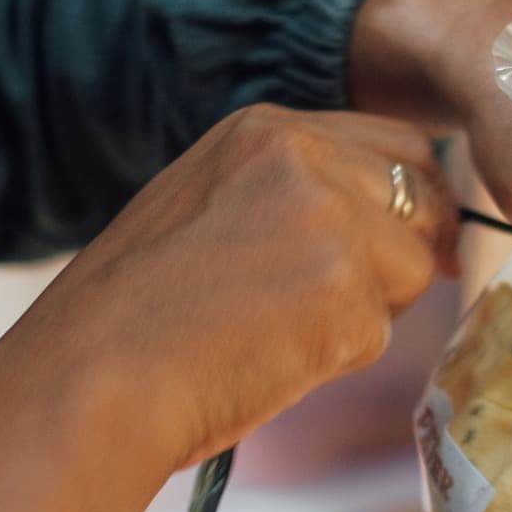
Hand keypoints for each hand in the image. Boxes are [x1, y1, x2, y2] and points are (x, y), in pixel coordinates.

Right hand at [0, 104, 455, 511]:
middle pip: (424, 198)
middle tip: (351, 304)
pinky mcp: (344, 293)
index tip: (399, 244)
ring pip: (413, 270)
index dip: (407, 202)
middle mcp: (305, 157)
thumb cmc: (133, 318)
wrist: (87, 381)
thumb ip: (290, 197)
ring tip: (279, 335)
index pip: (397, 146)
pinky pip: (381, 335)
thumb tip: (381, 227)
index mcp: (266, 130)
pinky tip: (269, 363)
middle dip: (409, 251)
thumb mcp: (208, 209)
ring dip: (369, 313)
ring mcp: (330, 221)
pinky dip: (338, 361)